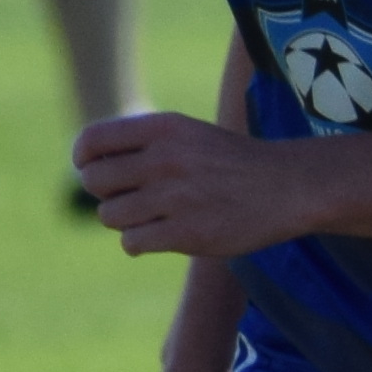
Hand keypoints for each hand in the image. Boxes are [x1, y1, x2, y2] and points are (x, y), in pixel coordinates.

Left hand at [73, 105, 322, 259]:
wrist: (287, 187)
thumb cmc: (231, 162)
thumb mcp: (188, 135)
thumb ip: (141, 144)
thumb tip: (86, 167)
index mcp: (163, 128)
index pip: (92, 142)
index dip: (83, 159)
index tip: (93, 169)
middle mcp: (165, 160)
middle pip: (94, 181)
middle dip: (106, 192)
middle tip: (131, 196)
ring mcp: (175, 198)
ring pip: (110, 216)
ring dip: (124, 220)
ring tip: (151, 216)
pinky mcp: (186, 234)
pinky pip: (132, 243)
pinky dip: (139, 243)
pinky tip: (161, 235)